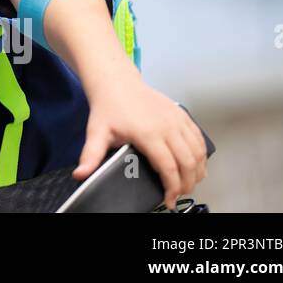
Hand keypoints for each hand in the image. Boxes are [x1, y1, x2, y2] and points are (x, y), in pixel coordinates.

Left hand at [74, 76, 208, 208]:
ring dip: (197, 171)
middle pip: (188, 163)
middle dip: (186, 184)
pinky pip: (199, 138)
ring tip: (188, 183)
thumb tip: (80, 174)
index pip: (168, 167)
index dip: (172, 188)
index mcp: (148, 133)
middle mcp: (167, 126)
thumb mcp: (96, 132)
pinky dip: (201, 154)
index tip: (168, 201)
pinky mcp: (182, 114)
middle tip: (178, 195)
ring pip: (198, 152)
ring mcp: (177, 119)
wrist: (116, 82)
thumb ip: (90, 156)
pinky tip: (196, 164)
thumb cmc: (108, 106)